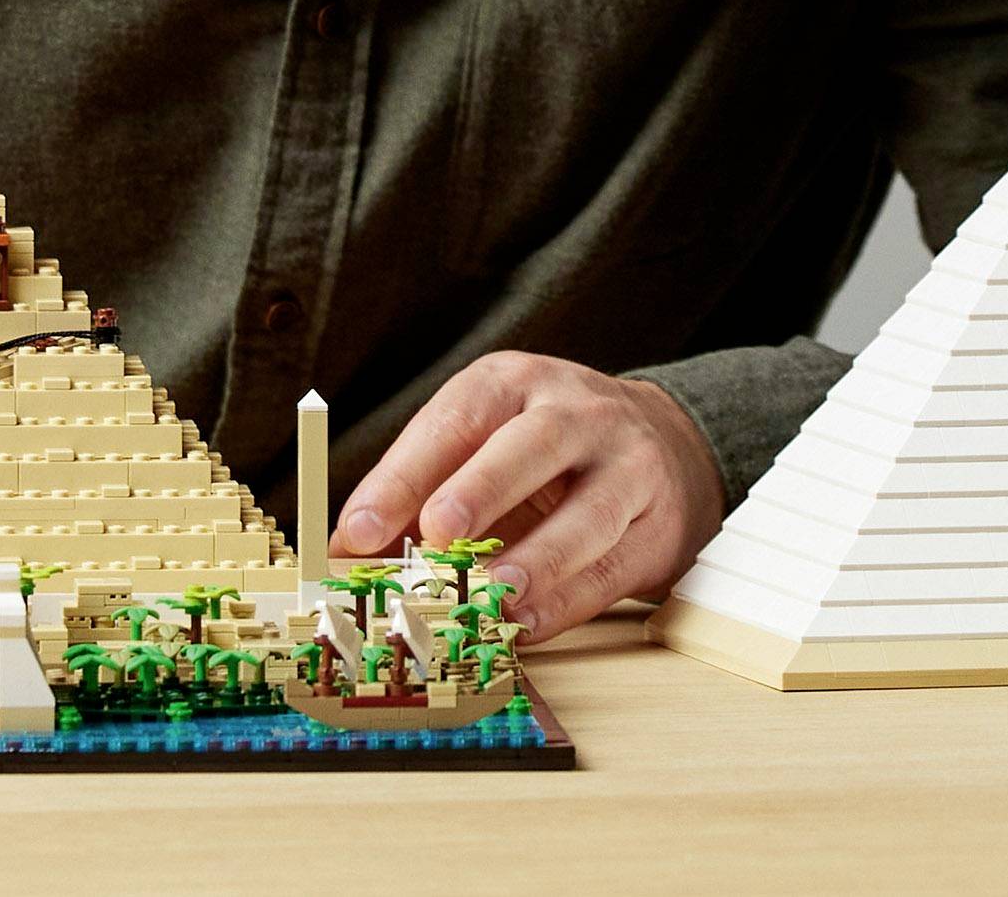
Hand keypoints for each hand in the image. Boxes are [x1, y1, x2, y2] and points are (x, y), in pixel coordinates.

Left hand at [329, 351, 725, 642]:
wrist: (663, 443)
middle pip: (532, 445)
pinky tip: (526, 623)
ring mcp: (626, 466)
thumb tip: (344, 553)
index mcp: (515, 384)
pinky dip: (568, 601)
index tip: (359, 531)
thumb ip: (417, 494)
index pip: (457, 418)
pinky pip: (612, 566)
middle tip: (436, 533)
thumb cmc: (545, 451)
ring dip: (537, 558)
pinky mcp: (657, 524)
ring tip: (490, 595)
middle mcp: (577, 412)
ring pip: (587, 510)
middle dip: (482, 489)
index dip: (405, 475)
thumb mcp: (482, 444)